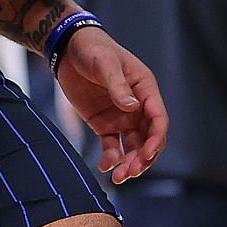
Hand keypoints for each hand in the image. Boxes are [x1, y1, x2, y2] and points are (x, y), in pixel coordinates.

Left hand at [55, 26, 168, 183]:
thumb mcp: (105, 63)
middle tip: (131, 172)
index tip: (147, 154)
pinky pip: (113, 146)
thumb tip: (133, 107)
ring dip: (129, 163)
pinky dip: (112, 159)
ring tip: (119, 177)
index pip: (158, 119)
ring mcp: (122, 117)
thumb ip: (118, 85)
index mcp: (145, 89)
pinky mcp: (105, 124)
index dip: (156, 139)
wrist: (68, 49)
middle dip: (144, 158)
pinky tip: (105, 167)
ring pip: (133, 147)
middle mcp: (138, 107)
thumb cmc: (93, 49)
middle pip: (149, 139)